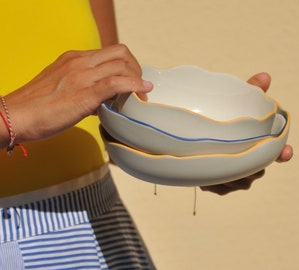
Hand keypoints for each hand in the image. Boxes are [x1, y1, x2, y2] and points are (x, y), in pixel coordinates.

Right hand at [3, 44, 152, 143]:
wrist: (16, 116)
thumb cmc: (37, 106)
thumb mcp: (61, 87)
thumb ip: (83, 88)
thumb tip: (103, 101)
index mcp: (74, 59)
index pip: (110, 52)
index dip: (126, 65)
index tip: (132, 80)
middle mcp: (80, 62)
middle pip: (120, 53)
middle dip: (136, 68)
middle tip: (139, 86)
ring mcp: (83, 75)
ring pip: (122, 65)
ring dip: (137, 78)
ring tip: (141, 95)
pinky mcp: (85, 93)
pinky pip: (117, 82)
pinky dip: (135, 85)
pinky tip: (143, 92)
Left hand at [200, 72, 292, 194]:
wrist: (194, 141)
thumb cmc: (220, 120)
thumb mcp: (233, 104)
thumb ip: (249, 91)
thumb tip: (265, 76)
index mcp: (257, 147)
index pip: (277, 153)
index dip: (282, 153)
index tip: (286, 152)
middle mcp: (251, 167)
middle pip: (257, 171)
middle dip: (245, 162)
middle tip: (227, 152)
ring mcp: (237, 180)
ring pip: (240, 182)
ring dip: (228, 172)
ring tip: (213, 159)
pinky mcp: (221, 188)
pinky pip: (221, 189)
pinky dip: (213, 180)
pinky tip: (205, 170)